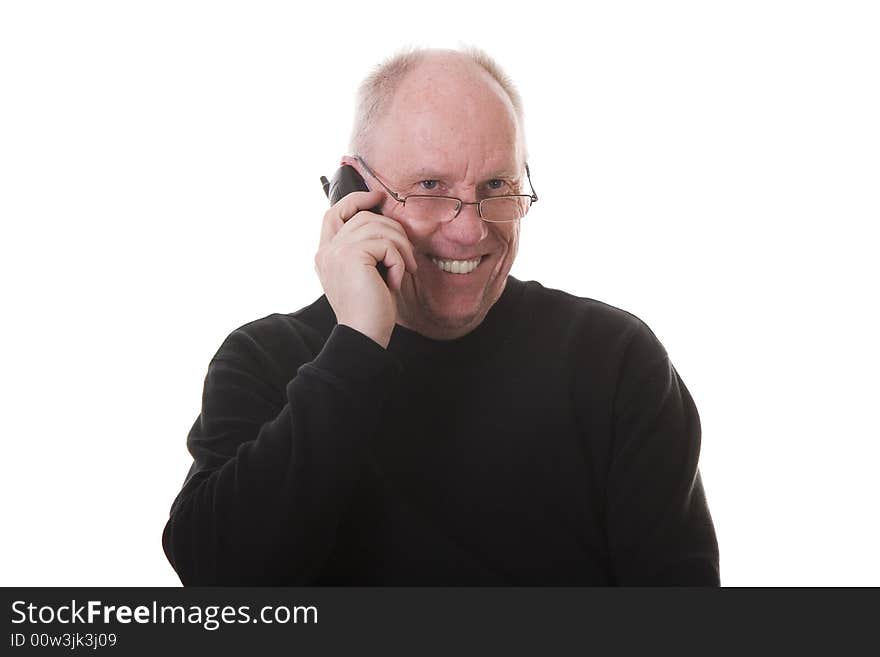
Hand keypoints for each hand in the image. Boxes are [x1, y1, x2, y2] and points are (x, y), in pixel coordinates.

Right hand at [314, 190, 418, 347]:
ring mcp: (336, 252)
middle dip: (393, 231)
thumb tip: (386, 221)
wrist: (364, 336)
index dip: (356, 200)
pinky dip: (399, 263)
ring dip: (400, 248)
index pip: (334, 213)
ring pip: (379, 227)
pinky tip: (395, 282)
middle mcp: (326, 251)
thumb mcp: (366, 274)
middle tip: (408, 256)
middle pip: (364, 217)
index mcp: (326, 254)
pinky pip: (386, 245)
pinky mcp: (352, 256)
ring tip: (406, 270)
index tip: (378, 197)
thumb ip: (366, 248)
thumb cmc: (370, 310)